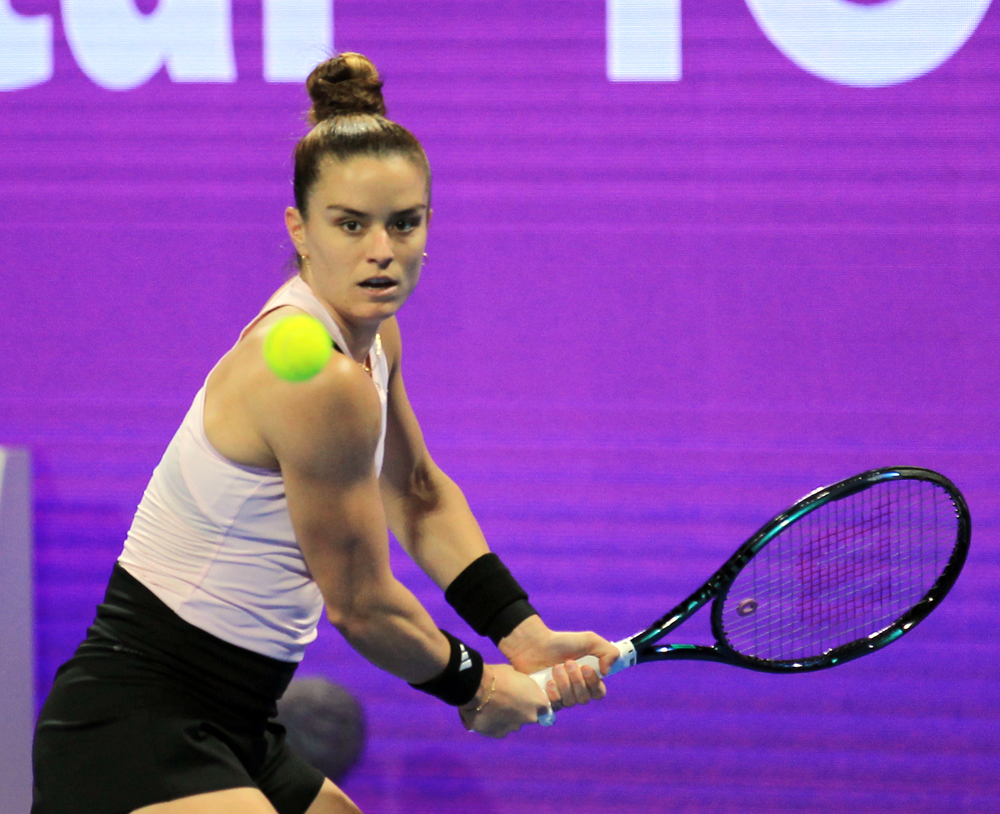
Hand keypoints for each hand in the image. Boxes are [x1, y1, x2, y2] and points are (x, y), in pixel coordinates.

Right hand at [458, 664, 550, 737]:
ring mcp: (514, 727)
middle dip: (520, 711)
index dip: (534, 703)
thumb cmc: (498, 675)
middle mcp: (530, 718)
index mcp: (538, 701)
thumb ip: (522, 687)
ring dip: (506, 717)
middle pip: (528, 716)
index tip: (526, 698)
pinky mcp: (499, 734)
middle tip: (506, 701)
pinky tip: (486, 713)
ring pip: (513, 723)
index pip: (544, 707)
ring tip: (493, 706)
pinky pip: (499, 729)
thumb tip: (518, 690)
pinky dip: (494, 723)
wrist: (477, 688)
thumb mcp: (517, 675)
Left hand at [499, 616, 618, 711]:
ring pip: (570, 702)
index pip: (599, 693)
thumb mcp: (589, 640)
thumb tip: (607, 672)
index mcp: (587, 679)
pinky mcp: (547, 700)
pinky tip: (549, 681)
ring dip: (564, 683)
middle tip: (568, 663)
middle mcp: (575, 691)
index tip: (586, 667)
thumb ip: (608, 652)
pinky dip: (554, 693)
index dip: (594, 683)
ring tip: (556, 667)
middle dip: (577, 680)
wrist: (534, 644)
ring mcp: (561, 696)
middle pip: (584, 699)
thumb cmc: (561, 642)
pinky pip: (556, 706)